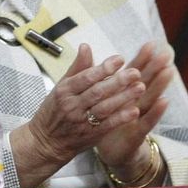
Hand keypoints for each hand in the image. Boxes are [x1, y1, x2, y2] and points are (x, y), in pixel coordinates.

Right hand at [9, 44, 143, 187]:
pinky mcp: (91, 135)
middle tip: (135, 72)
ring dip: (124, 98)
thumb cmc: (54, 111)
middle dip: (118, 81)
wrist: (47, 141)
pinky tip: (134, 110)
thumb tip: (86, 46)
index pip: (86, 77)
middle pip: (97, 92)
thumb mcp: (60, 86)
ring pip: (105, 108)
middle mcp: (73, 105)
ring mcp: (82, 121)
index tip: (120, 59)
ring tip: (140, 87)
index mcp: (65, 90)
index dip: (104, 68)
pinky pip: (107, 126)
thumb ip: (77, 67)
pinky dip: (121, 118)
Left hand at [94, 41, 174, 180]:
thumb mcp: (100, 101)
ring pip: (150, 99)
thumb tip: (92, 53)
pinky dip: (156, 112)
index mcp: (123, 94)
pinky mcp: (137, 134)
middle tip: (167, 53)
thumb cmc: (106, 123)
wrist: (111, 152)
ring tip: (169, 70)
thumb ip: (99, 79)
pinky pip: (147, 122)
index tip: (151, 44)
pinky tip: (165, 101)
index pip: (133, 73)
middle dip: (156, 68)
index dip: (142, 60)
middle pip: (146, 83)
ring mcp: (137, 118)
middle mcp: (134, 103)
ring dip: (160, 86)